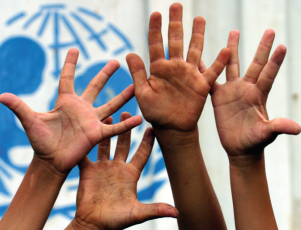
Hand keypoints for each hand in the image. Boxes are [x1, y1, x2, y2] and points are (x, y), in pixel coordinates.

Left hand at [0, 48, 142, 174]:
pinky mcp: (97, 134)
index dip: (70, 63)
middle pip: (95, 86)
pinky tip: (139, 118)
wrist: (50, 161)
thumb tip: (0, 95)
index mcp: (65, 102)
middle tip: (116, 61)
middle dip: (105, 74)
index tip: (74, 49)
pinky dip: (126, 124)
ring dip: (123, 96)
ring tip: (135, 85)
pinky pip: (114, 128)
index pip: (68, 78)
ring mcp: (91, 120)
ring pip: (111, 104)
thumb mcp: (29, 121)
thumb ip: (19, 107)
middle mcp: (81, 108)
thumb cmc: (40, 141)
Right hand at [67, 113, 177, 229]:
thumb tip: (177, 213)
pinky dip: (85, 143)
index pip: (142, 154)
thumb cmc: (115, 221)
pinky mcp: (87, 171)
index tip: (153, 127)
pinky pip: (86, 154)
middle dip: (127, 128)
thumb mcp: (136, 214)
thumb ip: (155, 210)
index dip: (148, 141)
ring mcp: (102, 168)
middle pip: (124, 144)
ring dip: (107, 131)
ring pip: (106, 144)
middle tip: (128, 111)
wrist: (92, 225)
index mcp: (131, 175)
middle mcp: (117, 168)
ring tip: (108, 115)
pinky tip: (85, 129)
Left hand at [126, 3, 229, 131]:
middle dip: (176, 23)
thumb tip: (129, 53)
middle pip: (176, 40)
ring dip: (197, 34)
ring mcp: (189, 74)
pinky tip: (226, 48)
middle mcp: (175, 67)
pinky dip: (220, 61)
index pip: (156, 44)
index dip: (155, 29)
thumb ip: (138, 74)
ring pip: (195, 49)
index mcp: (159, 69)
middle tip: (176, 5)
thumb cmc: (155, 112)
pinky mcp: (202, 85)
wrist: (172, 128)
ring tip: (199, 18)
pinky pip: (213, 71)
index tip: (156, 13)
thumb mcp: (142, 93)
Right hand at [203, 30, 300, 157]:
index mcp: (258, 96)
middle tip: (270, 30)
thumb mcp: (266, 134)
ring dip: (232, 50)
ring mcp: (232, 92)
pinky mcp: (219, 98)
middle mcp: (246, 89)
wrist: (239, 148)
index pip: (268, 75)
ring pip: (232, 66)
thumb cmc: (255, 142)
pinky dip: (206, 70)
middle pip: (255, 64)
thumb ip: (278, 127)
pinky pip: (212, 80)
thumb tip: (298, 128)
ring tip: (234, 32)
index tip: (282, 46)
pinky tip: (201, 59)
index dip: (274, 61)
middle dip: (261, 47)